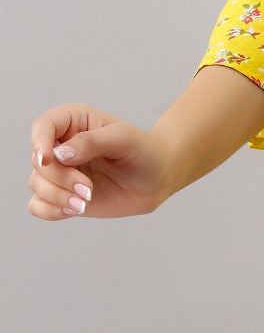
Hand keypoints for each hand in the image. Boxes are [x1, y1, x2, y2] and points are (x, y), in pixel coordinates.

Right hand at [28, 104, 173, 220]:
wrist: (158, 178)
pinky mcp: (63, 194)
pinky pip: (38, 206)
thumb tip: (58, 155)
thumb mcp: (123, 139)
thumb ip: (91, 142)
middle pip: (38, 161)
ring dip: (58, 196)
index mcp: (75, 121)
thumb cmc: (144, 150)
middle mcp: (62, 145)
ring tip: (87, 200)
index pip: (43, 126)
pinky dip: (50, 210)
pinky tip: (75, 209)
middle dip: (60, 178)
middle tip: (89, 188)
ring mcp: (61, 171)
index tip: (48, 160)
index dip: (39, 143)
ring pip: (36, 183)